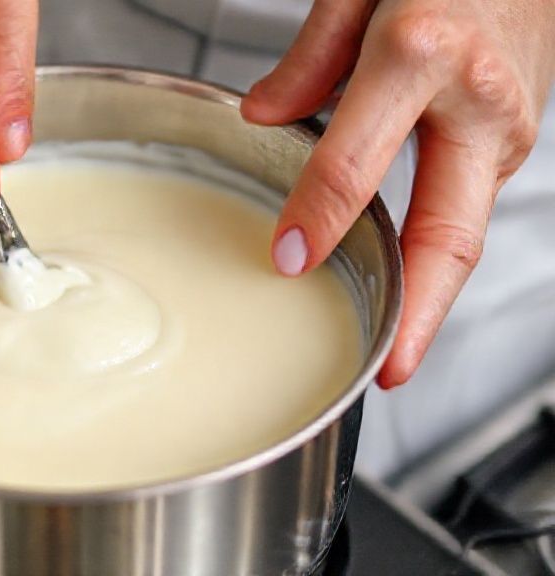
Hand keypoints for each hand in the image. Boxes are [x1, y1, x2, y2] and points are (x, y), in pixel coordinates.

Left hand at [242, 0, 554, 387]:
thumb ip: (309, 56)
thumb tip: (263, 117)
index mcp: (421, 51)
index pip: (357, 161)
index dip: (318, 217)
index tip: (286, 259)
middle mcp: (476, 99)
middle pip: (449, 231)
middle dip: (421, 311)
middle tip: (389, 367)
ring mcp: (508, 125)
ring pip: (464, 229)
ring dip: (429, 292)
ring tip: (390, 342)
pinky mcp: (516, 138)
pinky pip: (466, 204)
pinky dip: (434, 249)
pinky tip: (405, 278)